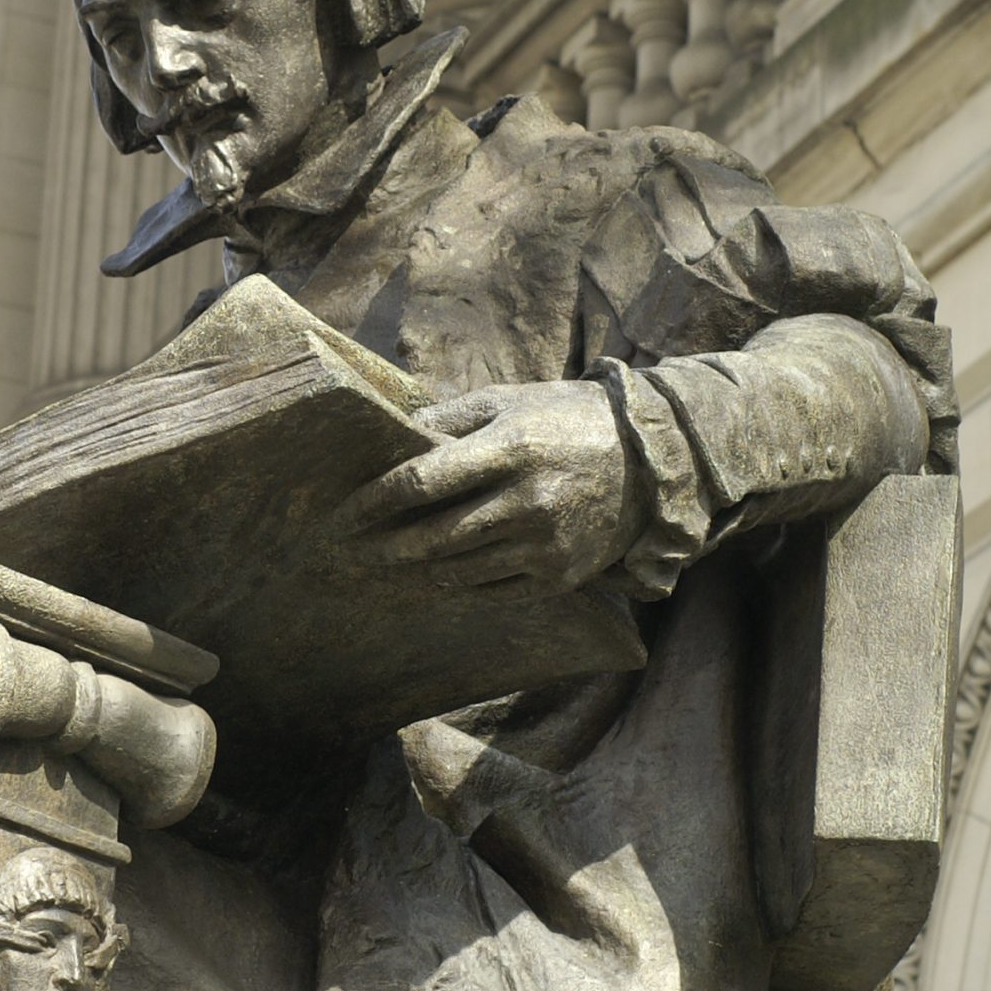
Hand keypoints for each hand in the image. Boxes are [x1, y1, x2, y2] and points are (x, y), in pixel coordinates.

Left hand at [339, 380, 641, 596]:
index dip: (372, 503)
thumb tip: (390, 436)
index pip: (420, 482)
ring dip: (414, 571)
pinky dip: (457, 585)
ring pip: (457, 570)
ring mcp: (545, 544)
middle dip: (381, 547)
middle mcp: (526, 500)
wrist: (650, 462)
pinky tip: (435, 579)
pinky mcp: (561, 576)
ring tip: (384, 567)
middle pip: (432, 536)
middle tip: (347, 553)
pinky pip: (492, 590)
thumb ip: (448, 418)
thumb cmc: (566, 419)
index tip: (339, 516)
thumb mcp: (510, 401)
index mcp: (509, 447)